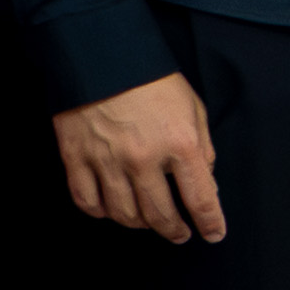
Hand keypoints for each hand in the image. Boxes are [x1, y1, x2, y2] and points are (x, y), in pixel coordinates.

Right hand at [54, 74, 223, 242]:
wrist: (100, 54)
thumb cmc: (152, 80)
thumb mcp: (193, 108)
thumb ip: (202, 148)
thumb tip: (206, 182)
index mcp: (180, 143)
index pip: (200, 197)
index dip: (210, 222)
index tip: (214, 234)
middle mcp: (144, 158)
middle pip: (160, 213)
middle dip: (174, 230)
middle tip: (180, 235)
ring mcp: (106, 160)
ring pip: (123, 213)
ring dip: (139, 224)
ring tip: (148, 222)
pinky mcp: (75, 158)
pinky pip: (86, 200)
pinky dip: (100, 212)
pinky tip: (111, 210)